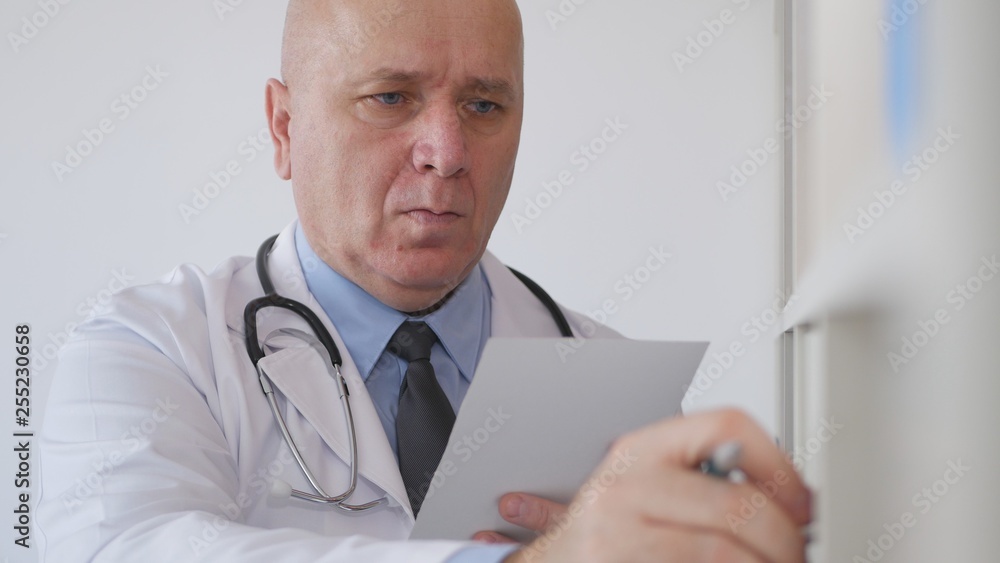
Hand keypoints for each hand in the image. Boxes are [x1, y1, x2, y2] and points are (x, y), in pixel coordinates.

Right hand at [474, 409, 811, 561]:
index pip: (725, 426)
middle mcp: (625, 487)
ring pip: (726, 553)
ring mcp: (618, 536)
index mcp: (639, 450)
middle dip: (786, 539)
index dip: (778, 465)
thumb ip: (706, 481)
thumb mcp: (648, 490)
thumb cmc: (608, 533)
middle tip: (800, 552)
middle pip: (737, 504)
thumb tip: (794, 499)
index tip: (801, 502)